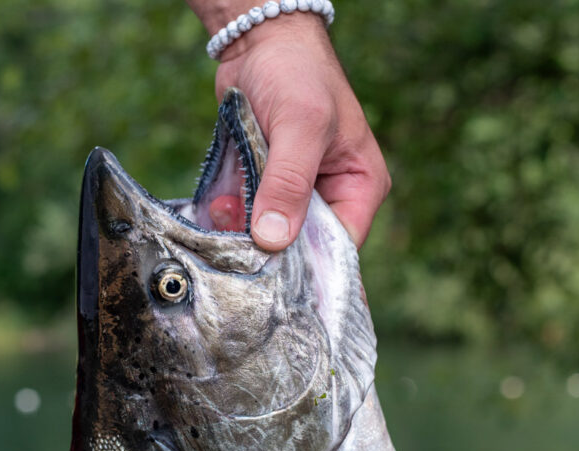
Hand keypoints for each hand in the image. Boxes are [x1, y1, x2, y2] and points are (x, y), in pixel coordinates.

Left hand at [197, 8, 389, 250]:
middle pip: (302, 247)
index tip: (276, 281)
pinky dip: (231, 216)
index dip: (311, 269)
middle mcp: (331, 195)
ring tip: (223, 219)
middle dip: (269, 249)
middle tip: (238, 253)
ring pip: (269, 234)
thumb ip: (287, 183)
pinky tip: (217, 206)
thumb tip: (274, 240)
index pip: (341, 248)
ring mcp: (295, 192)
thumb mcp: (299, 127)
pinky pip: (247, 216)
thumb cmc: (297, 74)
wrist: (259, 41)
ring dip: (243, 233)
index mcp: (360, 186)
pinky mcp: (263, 184)